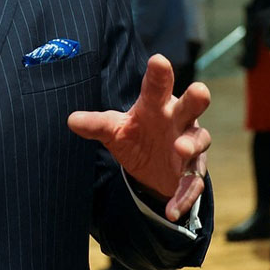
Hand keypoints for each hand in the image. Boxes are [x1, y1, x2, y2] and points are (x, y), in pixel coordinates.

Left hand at [67, 54, 210, 222]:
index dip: (159, 73)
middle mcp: (177, 120)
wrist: (152, 168)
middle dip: (195, 98)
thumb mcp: (113, 130)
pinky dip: (183, 196)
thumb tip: (71, 120)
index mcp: (156, 105)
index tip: (158, 60)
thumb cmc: (136, 134)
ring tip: (180, 150)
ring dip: (191, 145)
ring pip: (199, 140)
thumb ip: (96, 124)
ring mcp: (189, 145)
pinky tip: (172, 209)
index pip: (157, 86)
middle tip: (198, 90)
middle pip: (191, 106)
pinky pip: (193, 183)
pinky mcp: (192, 172)